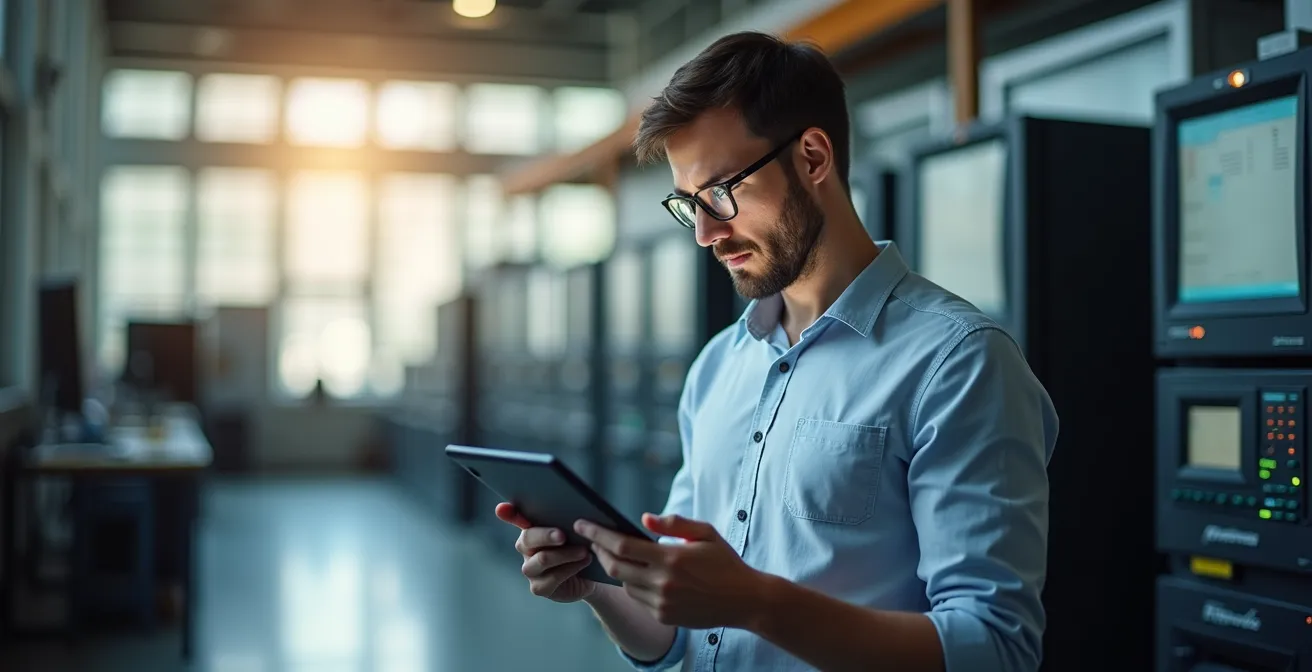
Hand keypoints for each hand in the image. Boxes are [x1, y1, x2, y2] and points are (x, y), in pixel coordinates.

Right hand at [496, 503, 597, 602]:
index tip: (501, 508)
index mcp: (530, 529)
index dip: (509, 514)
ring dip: (566, 554)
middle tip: (563, 535)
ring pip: (542, 558)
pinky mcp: (538, 588)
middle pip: (528, 538)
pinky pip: (552, 577)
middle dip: (546, 535)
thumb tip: (569, 503)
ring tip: (584, 551)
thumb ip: (565, 517)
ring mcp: (530, 570)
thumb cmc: (579, 547)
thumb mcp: (574, 530)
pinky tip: (584, 562)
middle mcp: (525, 549)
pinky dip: (570, 568)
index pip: (516, 517)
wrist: (590, 575)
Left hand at [574, 513, 765, 629]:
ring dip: (617, 569)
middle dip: (599, 551)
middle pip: (615, 567)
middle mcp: (662, 583)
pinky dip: (632, 585)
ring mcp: (662, 603)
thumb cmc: (725, 562)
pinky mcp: (664, 617)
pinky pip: (638, 599)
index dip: (598, 534)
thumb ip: (674, 523)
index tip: (582, 524)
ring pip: (624, 584)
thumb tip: (643, 518)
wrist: (745, 600)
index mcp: (671, 558)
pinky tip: (636, 574)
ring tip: (615, 554)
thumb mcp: (706, 533)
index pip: (622, 544)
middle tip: (592, 539)